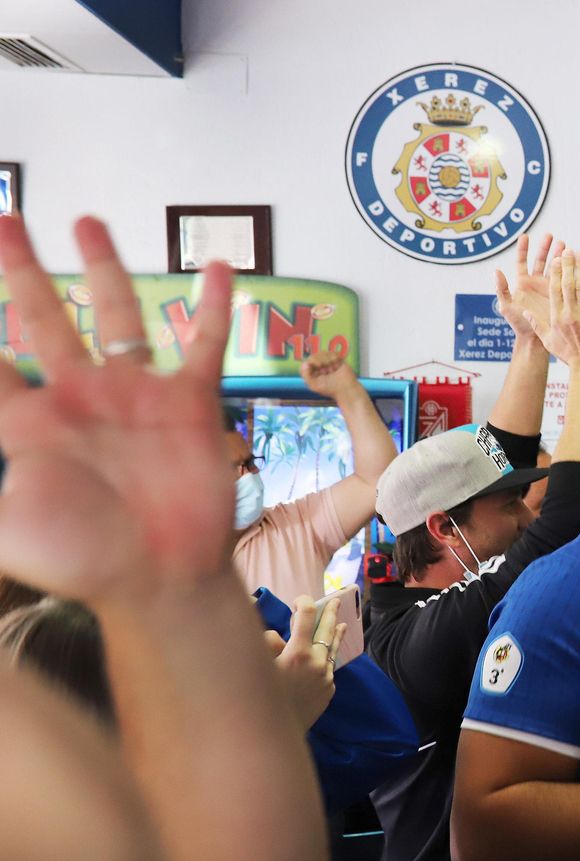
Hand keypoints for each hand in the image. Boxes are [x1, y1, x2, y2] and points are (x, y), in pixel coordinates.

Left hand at [0, 216, 235, 604]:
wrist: (159, 578)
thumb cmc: (80, 557)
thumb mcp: (4, 518)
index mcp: (30, 421)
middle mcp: (79, 396)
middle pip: (43, 316)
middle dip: (21, 269)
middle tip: (5, 221)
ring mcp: (136, 395)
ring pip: (117, 313)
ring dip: (104, 266)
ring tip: (89, 222)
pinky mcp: (189, 403)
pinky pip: (202, 344)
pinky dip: (213, 307)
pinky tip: (217, 269)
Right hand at [263, 594, 342, 729]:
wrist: (276, 735)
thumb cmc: (262, 698)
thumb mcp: (260, 667)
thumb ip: (268, 645)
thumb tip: (277, 635)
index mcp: (298, 653)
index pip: (306, 617)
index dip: (304, 603)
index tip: (300, 600)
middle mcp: (317, 663)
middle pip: (326, 630)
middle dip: (330, 613)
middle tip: (335, 600)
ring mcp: (326, 677)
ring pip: (333, 650)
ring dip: (336, 636)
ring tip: (343, 624)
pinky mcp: (329, 691)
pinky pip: (329, 670)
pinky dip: (326, 661)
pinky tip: (326, 658)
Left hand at [299, 349, 359, 398]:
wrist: (346, 389)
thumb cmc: (330, 389)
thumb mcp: (314, 385)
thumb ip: (305, 375)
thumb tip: (305, 364)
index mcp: (312, 374)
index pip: (307, 363)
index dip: (311, 362)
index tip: (318, 366)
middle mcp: (319, 368)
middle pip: (314, 356)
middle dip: (319, 360)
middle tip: (325, 369)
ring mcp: (328, 364)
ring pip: (323, 353)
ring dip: (327, 360)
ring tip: (332, 369)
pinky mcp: (338, 360)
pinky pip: (332, 353)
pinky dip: (334, 357)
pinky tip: (337, 365)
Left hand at [495, 232, 565, 337]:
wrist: (535, 338)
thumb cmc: (519, 324)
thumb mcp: (506, 306)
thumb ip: (502, 289)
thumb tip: (496, 271)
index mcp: (522, 283)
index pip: (522, 261)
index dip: (523, 248)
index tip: (525, 236)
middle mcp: (535, 282)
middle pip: (540, 260)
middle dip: (545, 247)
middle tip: (551, 236)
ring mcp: (547, 287)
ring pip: (553, 266)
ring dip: (558, 255)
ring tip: (564, 245)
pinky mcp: (558, 293)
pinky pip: (563, 278)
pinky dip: (567, 269)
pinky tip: (572, 261)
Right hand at [536, 252, 579, 364]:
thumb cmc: (567, 354)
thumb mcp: (548, 340)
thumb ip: (537, 325)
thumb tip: (525, 312)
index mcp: (556, 316)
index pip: (554, 289)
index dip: (555, 272)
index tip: (556, 260)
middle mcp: (569, 312)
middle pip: (568, 283)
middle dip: (568, 265)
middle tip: (568, 250)